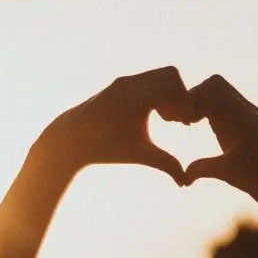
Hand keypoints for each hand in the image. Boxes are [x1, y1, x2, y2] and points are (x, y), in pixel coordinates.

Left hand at [36, 66, 194, 184]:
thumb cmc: (106, 148)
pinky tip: (152, 114)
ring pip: (160, 74)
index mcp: (138, 99)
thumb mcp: (140, 155)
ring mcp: (124, 80)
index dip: (186, 106)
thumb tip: (185, 183)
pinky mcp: (119, 83)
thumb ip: (166, 164)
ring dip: (168, 92)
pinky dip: (156, 91)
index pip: (176, 89)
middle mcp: (131, 83)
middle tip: (176, 119)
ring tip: (165, 118)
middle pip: (172, 74)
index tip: (184, 125)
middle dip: (180, 95)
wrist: (72, 139)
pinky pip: (147, 78)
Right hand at [184, 75, 257, 192]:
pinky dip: (206, 102)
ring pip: (218, 86)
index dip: (194, 104)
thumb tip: (182, 175)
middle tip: (184, 118)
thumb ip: (202, 169)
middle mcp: (247, 110)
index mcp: (244, 121)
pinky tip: (198, 121)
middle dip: (195, 96)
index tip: (184, 122)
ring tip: (190, 119)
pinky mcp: (241, 112)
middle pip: (215, 83)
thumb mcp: (224, 173)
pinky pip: (222, 96)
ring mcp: (246, 109)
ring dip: (200, 97)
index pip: (214, 96)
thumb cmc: (249, 178)